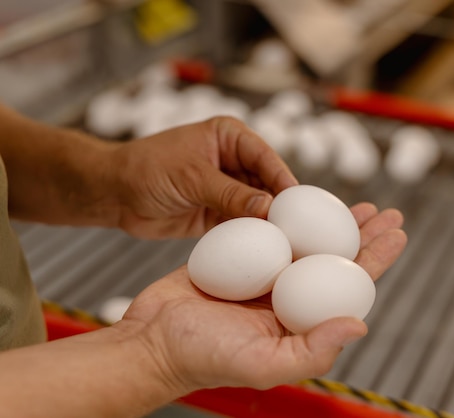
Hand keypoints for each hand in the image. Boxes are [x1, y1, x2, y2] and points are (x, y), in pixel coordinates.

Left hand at [111, 117, 297, 238]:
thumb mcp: (192, 178)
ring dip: (266, 221)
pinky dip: (250, 234)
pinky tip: (262, 246)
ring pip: (257, 205)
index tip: (298, 201)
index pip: (265, 156)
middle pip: (267, 182)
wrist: (113, 194)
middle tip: (297, 227)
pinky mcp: (218, 212)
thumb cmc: (146, 169)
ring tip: (284, 240)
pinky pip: (241, 223)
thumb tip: (267, 207)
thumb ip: (230, 193)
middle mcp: (233, 161)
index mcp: (229, 137)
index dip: (282, 178)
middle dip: (279, 203)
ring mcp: (226, 188)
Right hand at [120, 203, 406, 391]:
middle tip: (387, 211)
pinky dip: (289, 217)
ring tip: (358, 204)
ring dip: (333, 224)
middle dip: (364, 236)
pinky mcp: (238, 259)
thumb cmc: (202, 358)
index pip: (348, 288)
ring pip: (307, 244)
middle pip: (334, 262)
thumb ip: (312, 350)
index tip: (398, 234)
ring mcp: (263, 278)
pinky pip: (269, 234)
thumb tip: (360, 324)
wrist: (151, 340)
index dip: (376, 260)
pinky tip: (305, 202)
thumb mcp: (261, 364)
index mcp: (299, 323)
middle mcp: (287, 300)